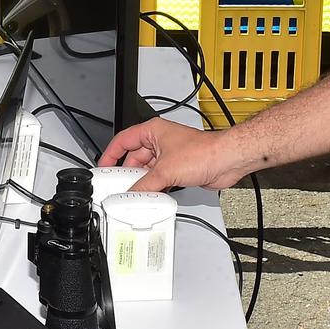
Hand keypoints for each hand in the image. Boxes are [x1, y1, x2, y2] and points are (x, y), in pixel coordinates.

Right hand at [98, 118, 247, 192]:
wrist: (225, 161)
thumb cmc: (203, 152)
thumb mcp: (165, 170)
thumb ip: (144, 185)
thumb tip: (130, 194)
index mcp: (152, 131)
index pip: (123, 140)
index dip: (110, 154)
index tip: (104, 167)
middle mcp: (160, 141)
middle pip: (134, 158)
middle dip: (127, 173)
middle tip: (118, 186)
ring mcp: (169, 156)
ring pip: (147, 170)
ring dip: (142, 182)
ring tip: (134, 193)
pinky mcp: (177, 169)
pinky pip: (159, 179)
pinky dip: (154, 188)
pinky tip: (151, 196)